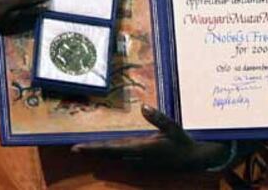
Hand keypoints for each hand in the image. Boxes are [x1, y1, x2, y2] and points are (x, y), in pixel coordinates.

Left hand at [71, 104, 231, 171]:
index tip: (80, 148)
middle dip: (93, 151)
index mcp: (142, 149)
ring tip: (84, 149)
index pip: (113, 148)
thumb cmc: (183, 142)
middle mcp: (138, 157)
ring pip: (114, 156)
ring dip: (100, 152)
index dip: (96, 148)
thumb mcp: (173, 128)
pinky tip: (104, 150)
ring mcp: (139, 161)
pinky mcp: (142, 160)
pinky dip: (111, 152)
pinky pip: (122, 156)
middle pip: (110, 153)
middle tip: (74, 149)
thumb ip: (159, 118)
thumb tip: (143, 106)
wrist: (193, 160)